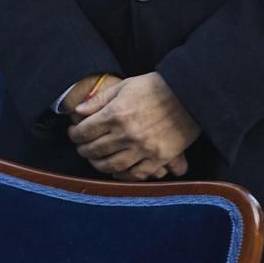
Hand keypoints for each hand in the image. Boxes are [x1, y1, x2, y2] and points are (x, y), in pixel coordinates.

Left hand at [68, 73, 199, 180]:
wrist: (189, 94)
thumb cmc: (155, 87)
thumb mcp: (124, 86)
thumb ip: (99, 100)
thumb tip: (77, 112)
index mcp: (116, 114)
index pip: (85, 131)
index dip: (75, 134)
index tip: (74, 133)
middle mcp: (127, 133)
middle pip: (95, 150)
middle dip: (83, 150)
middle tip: (81, 148)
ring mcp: (144, 148)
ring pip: (112, 165)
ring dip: (99, 165)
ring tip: (95, 160)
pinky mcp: (159, 157)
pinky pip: (137, 173)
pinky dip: (123, 176)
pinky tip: (116, 172)